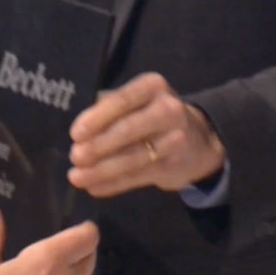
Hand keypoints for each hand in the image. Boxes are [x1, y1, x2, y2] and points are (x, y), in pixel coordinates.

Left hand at [67, 72, 224, 197]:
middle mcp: (168, 110)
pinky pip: (137, 177)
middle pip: (128, 130)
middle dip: (98, 146)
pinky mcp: (173, 166)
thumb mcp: (137, 102)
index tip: (75, 134)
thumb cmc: (154, 116)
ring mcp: (174, 139)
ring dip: (101, 170)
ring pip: (132, 157)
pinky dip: (113, 184)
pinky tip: (94, 188)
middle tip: (75, 157)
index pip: (122, 100)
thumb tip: (80, 135)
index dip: (97, 118)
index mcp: (152, 86)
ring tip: (77, 177)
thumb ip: (109, 111)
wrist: (200, 140)